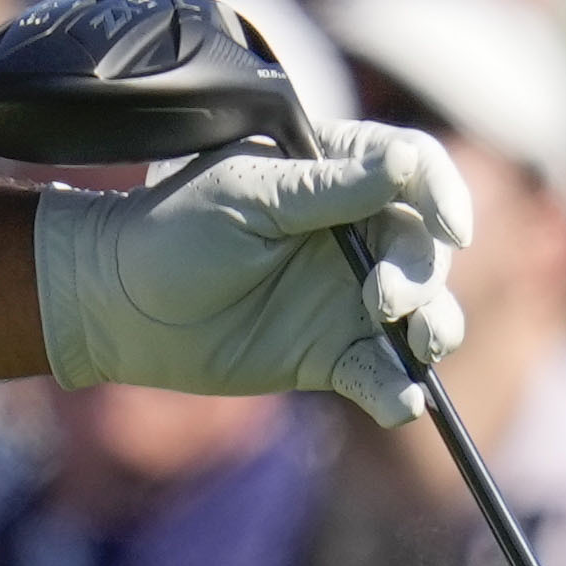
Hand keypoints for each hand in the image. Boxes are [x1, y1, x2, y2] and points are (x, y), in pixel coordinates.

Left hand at [33, 123, 471, 424]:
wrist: (114, 306)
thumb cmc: (168, 230)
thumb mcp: (246, 195)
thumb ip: (326, 190)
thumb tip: (407, 164)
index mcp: (334, 171)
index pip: (415, 169)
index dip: (443, 194)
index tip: (451, 226)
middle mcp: (354, 231)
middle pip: (427, 246)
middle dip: (423, 272)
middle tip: (383, 299)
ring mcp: (349, 295)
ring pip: (423, 312)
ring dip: (433, 328)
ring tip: (418, 346)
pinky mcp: (332, 354)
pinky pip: (382, 373)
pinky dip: (398, 389)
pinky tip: (400, 401)